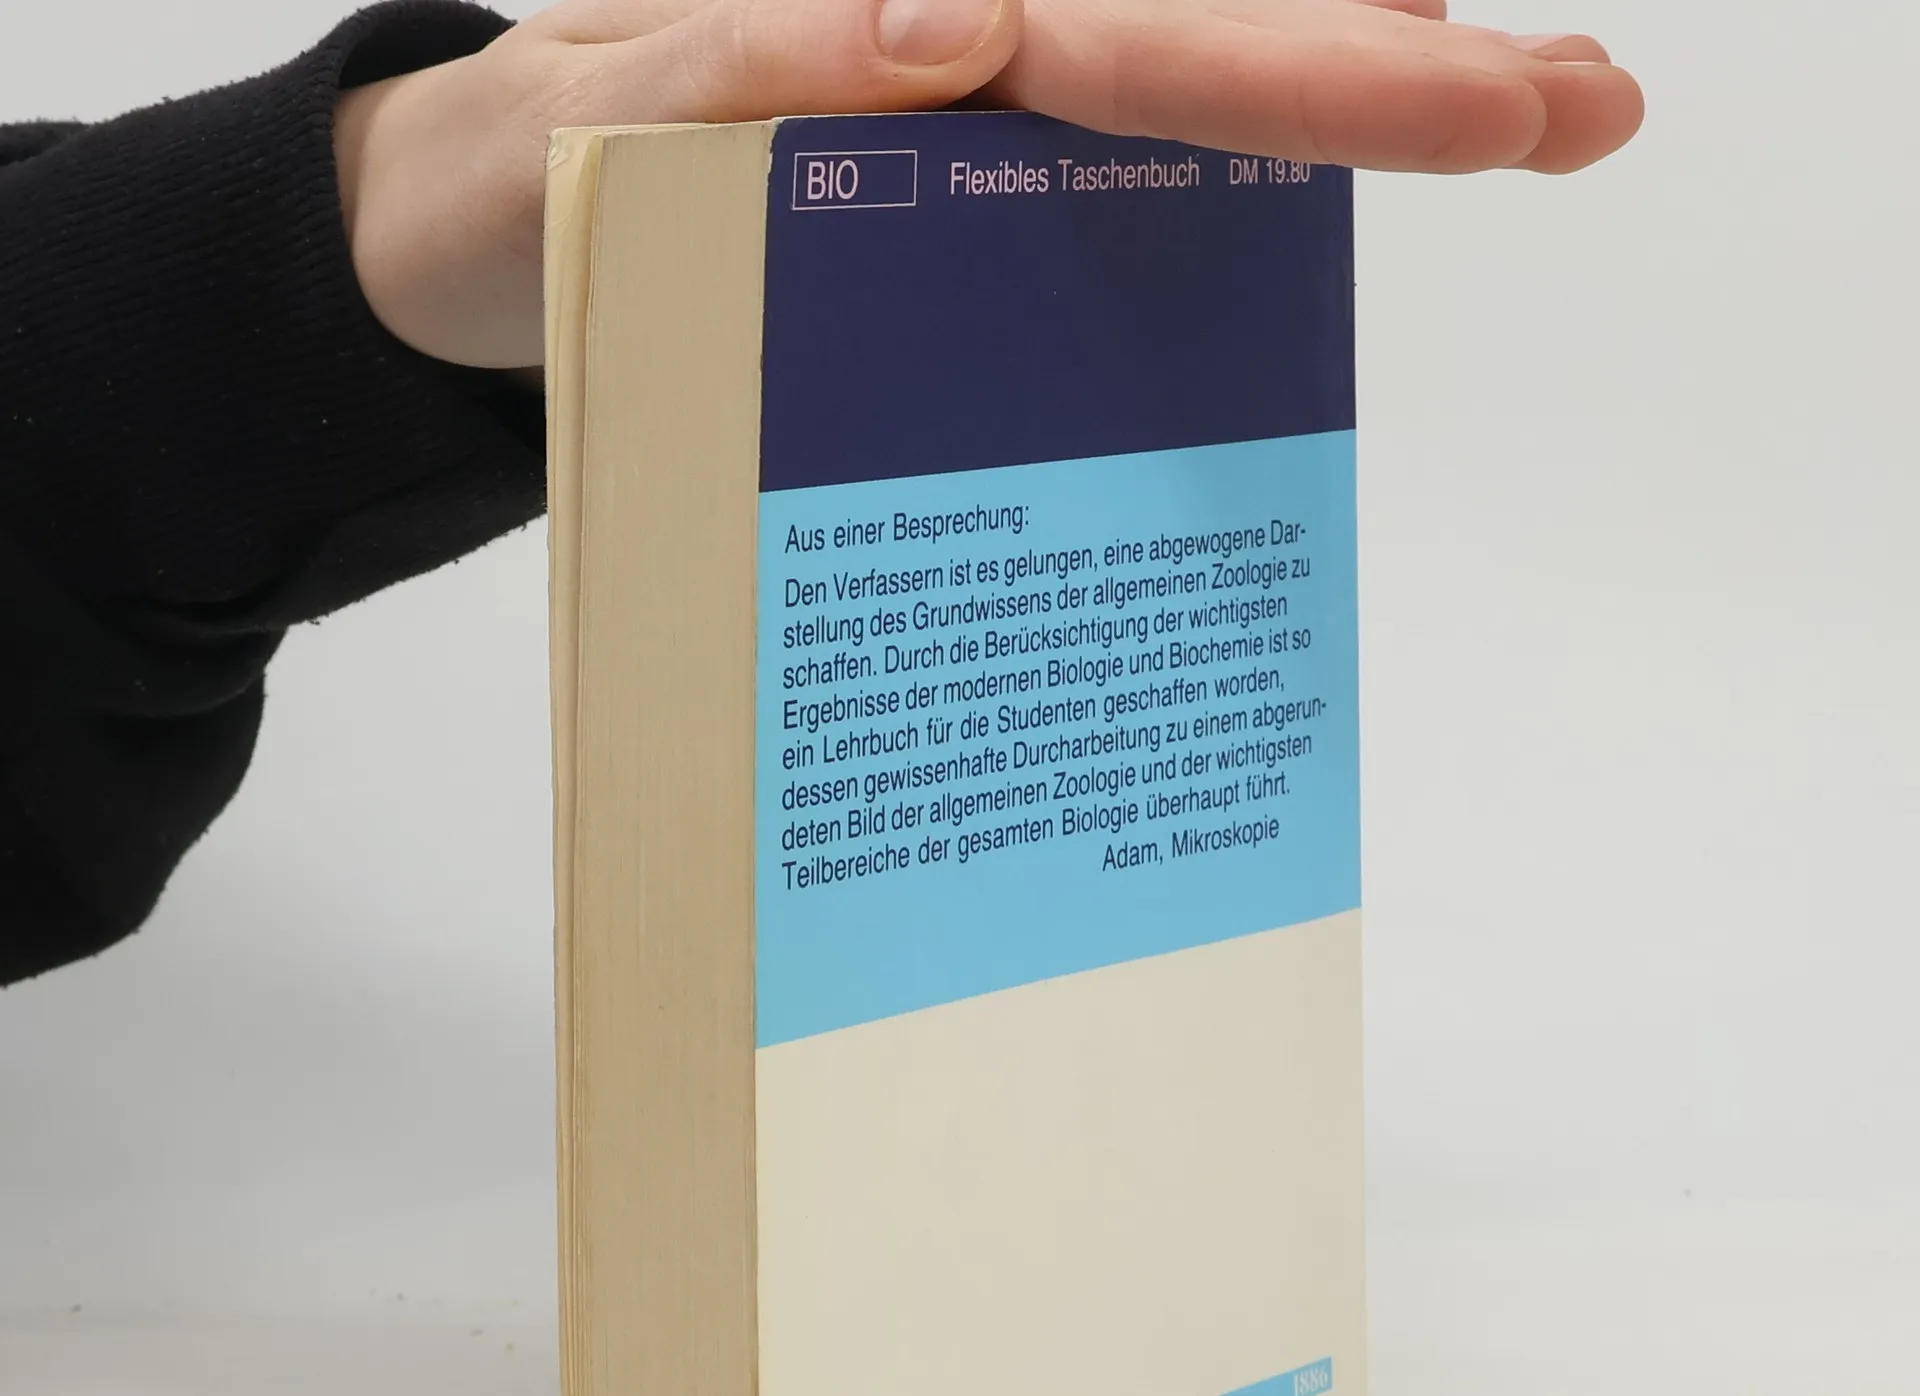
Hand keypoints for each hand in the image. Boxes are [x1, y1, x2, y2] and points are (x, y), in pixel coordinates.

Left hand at [334, 0, 1643, 370]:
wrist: (472, 242)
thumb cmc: (520, 193)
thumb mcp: (603, 130)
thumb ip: (752, 68)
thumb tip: (959, 27)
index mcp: (896, 28)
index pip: (1133, 37)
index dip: (1306, 60)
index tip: (1488, 86)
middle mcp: (959, 46)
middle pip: (1202, 39)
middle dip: (1393, 70)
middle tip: (1585, 104)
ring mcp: (968, 114)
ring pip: (1186, 78)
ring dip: (1354, 89)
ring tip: (1531, 106)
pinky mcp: (952, 178)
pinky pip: (1115, 163)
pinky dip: (1237, 157)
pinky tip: (1339, 162)